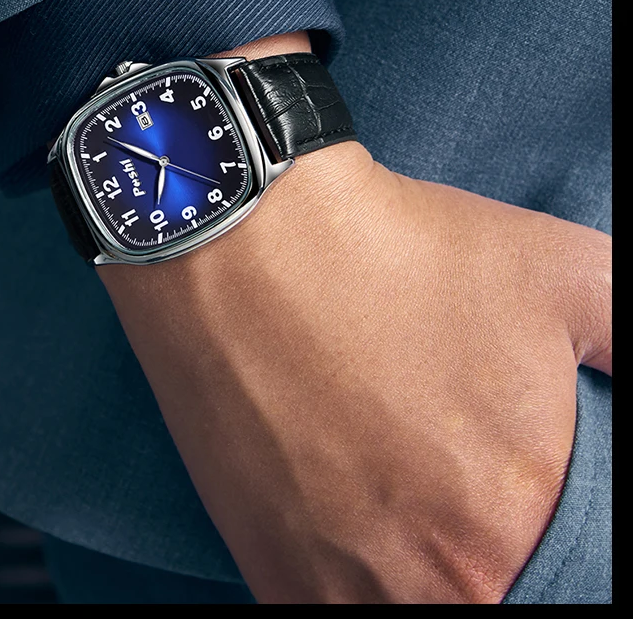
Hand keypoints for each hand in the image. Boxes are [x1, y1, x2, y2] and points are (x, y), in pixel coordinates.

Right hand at [99, 36, 610, 603]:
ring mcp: (347, 591)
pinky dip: (358, 586)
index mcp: (521, 518)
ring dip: (422, 573)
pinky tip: (358, 522)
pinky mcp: (275, 579)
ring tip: (404, 495)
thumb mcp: (566, 272)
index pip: (569, 573)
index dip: (551, 535)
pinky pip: (340, 615)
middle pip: (488, 590)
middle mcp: (440, 580)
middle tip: (453, 479)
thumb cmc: (401, 250)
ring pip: (416, 608)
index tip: (521, 493)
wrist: (248, 237)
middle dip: (490, 547)